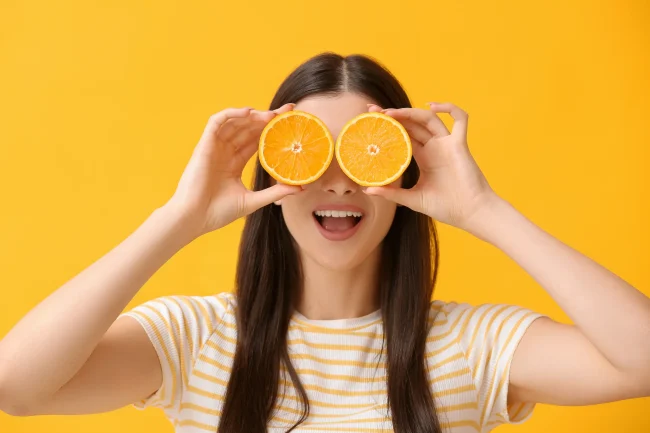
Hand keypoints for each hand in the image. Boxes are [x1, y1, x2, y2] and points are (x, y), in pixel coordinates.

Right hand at [165, 103, 300, 237]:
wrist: (195, 218)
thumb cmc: (218, 212)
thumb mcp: (253, 200)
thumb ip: (275, 192)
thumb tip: (299, 188)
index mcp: (234, 163)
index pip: (255, 141)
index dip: (271, 130)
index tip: (288, 123)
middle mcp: (225, 152)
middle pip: (248, 129)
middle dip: (266, 118)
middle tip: (286, 112)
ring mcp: (214, 147)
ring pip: (235, 123)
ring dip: (253, 116)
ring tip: (272, 115)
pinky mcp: (204, 145)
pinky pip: (216, 122)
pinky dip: (231, 114)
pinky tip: (249, 113)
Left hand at [365, 102, 497, 231]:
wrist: (470, 213)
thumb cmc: (446, 207)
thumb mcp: (412, 199)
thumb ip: (392, 193)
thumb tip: (367, 190)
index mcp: (423, 157)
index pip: (403, 135)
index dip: (389, 126)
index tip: (370, 119)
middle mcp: (434, 147)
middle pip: (412, 124)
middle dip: (393, 115)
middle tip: (372, 110)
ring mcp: (447, 144)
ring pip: (428, 119)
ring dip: (410, 112)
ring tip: (390, 113)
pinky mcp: (459, 145)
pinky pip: (460, 120)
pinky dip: (450, 108)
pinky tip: (432, 107)